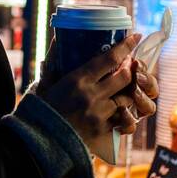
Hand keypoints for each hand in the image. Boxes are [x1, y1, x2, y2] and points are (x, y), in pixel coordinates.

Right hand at [33, 34, 157, 162]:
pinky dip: (124, 112)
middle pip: (125, 76)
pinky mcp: (102, 130)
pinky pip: (123, 119)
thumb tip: (56, 38)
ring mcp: (99, 114)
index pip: (109, 59)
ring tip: (126, 86)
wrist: (40, 141)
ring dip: (129, 91)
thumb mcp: (46, 82)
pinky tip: (121, 108)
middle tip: (131, 63)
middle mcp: (92, 95)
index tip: (136, 36)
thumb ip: (53, 61)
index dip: (126, 46)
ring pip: (127, 98)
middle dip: (131, 68)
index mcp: (77, 80)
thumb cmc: (42, 109)